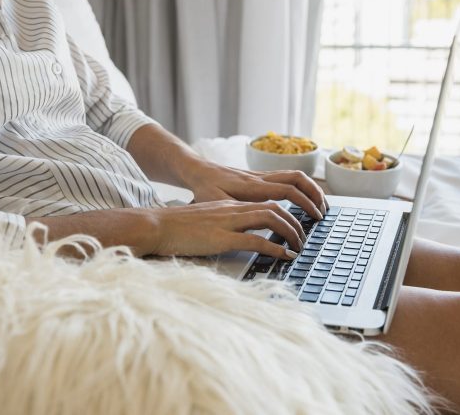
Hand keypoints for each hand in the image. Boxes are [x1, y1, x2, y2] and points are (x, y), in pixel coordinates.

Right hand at [143, 200, 305, 257]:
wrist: (155, 225)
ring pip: (271, 219)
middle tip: (304, 239)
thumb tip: (237, 239)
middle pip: (275, 209)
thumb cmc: (176, 228)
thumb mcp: (205, 223)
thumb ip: (223, 227)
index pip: (267, 204)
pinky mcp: (221, 238)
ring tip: (298, 248)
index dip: (286, 216)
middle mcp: (232, 210)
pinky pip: (256, 240)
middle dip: (294, 224)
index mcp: (229, 207)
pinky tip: (284, 256)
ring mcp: (228, 222)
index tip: (296, 229)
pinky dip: (275, 248)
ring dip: (290, 233)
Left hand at [183, 163, 326, 219]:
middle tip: (324, 212)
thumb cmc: (204, 189)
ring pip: (294, 175)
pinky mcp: (260, 177)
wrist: (197, 171)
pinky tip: (303, 200)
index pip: (288, 190)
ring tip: (319, 206)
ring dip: (310, 189)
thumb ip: (237, 212)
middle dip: (315, 194)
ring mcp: (261, 175)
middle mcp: (261, 178)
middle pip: (298, 178)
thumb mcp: (216, 203)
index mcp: (253, 186)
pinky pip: (287, 178)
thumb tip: (259, 223)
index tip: (316, 218)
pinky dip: (300, 187)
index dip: (306, 203)